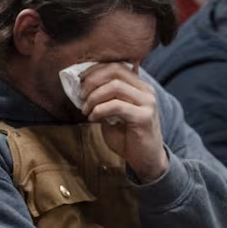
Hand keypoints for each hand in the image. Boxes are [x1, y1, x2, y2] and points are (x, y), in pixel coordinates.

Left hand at [78, 63, 167, 181]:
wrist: (146, 160)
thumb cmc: (127, 137)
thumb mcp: (112, 114)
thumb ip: (103, 99)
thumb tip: (84, 86)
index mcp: (139, 86)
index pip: (116, 67)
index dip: (94, 70)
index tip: (79, 81)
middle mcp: (146, 91)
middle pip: (115, 71)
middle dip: (92, 81)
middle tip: (80, 95)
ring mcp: (147, 103)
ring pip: (115, 86)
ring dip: (94, 97)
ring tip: (86, 110)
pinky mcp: (144, 117)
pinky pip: (116, 106)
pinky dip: (99, 110)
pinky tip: (93, 118)